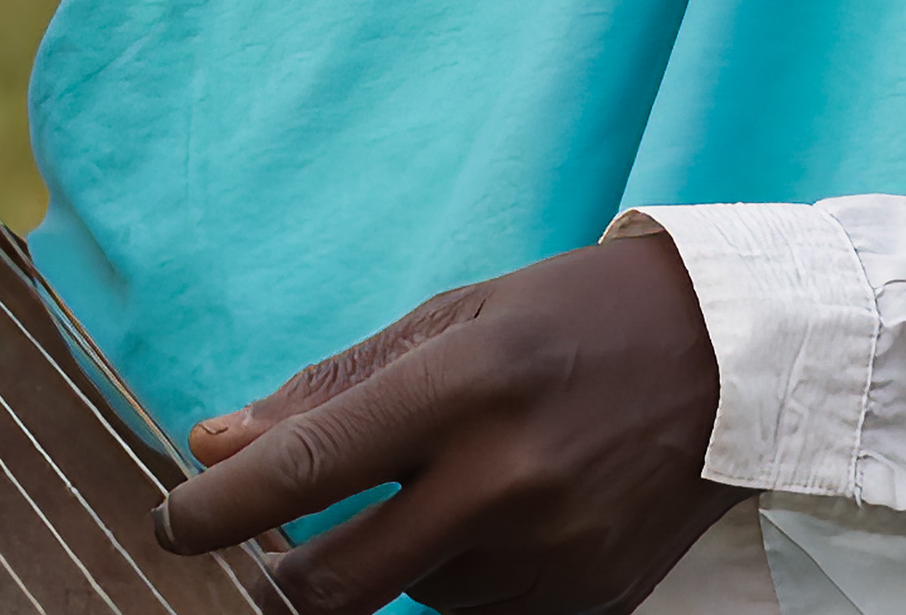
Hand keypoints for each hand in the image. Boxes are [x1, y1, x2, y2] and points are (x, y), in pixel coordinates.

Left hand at [152, 237, 736, 614]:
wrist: (734, 362)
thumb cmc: (571, 319)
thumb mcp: (451, 321)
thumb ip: (331, 389)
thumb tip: (216, 440)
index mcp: (464, 388)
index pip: (308, 468)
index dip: (219, 506)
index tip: (171, 521)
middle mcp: (506, 482)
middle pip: (340, 585)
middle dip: (281, 577)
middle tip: (270, 545)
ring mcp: (552, 557)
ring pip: (410, 597)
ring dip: (392, 559)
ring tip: (448, 483)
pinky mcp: (590, 605)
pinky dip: (458, 576)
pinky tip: (497, 517)